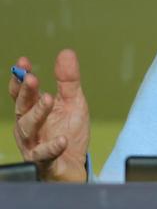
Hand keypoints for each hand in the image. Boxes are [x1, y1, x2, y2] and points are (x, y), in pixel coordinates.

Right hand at [8, 49, 89, 181]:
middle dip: (25, 93)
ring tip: (49, 99)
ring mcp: (34, 145)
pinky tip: (62, 140)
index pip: (23, 93)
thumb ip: (68, 80)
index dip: (20, 78)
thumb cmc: (68, 132)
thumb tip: (66, 52)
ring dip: (37, 113)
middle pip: (22, 109)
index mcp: (33, 111)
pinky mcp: (45, 162)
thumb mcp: (73, 102)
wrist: (74, 165)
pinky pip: (45, 155)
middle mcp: (29, 127)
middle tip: (31, 78)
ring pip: (29, 129)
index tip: (22, 62)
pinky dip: (52, 147)